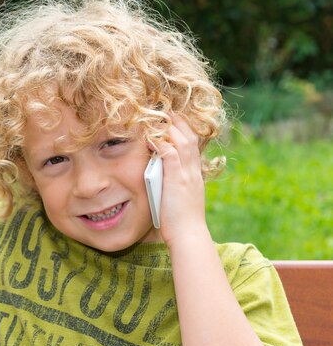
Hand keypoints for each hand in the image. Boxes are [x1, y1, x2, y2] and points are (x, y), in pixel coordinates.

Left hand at [153, 114, 206, 245]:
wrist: (189, 235)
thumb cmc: (181, 221)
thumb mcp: (179, 197)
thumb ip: (173, 183)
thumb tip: (160, 175)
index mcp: (194, 175)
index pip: (192, 145)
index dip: (184, 130)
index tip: (174, 120)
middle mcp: (193, 171)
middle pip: (189, 138)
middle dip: (179, 122)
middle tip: (167, 109)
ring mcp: (187, 175)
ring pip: (182, 142)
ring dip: (171, 127)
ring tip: (160, 115)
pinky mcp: (178, 181)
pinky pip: (171, 156)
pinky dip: (162, 144)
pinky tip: (152, 137)